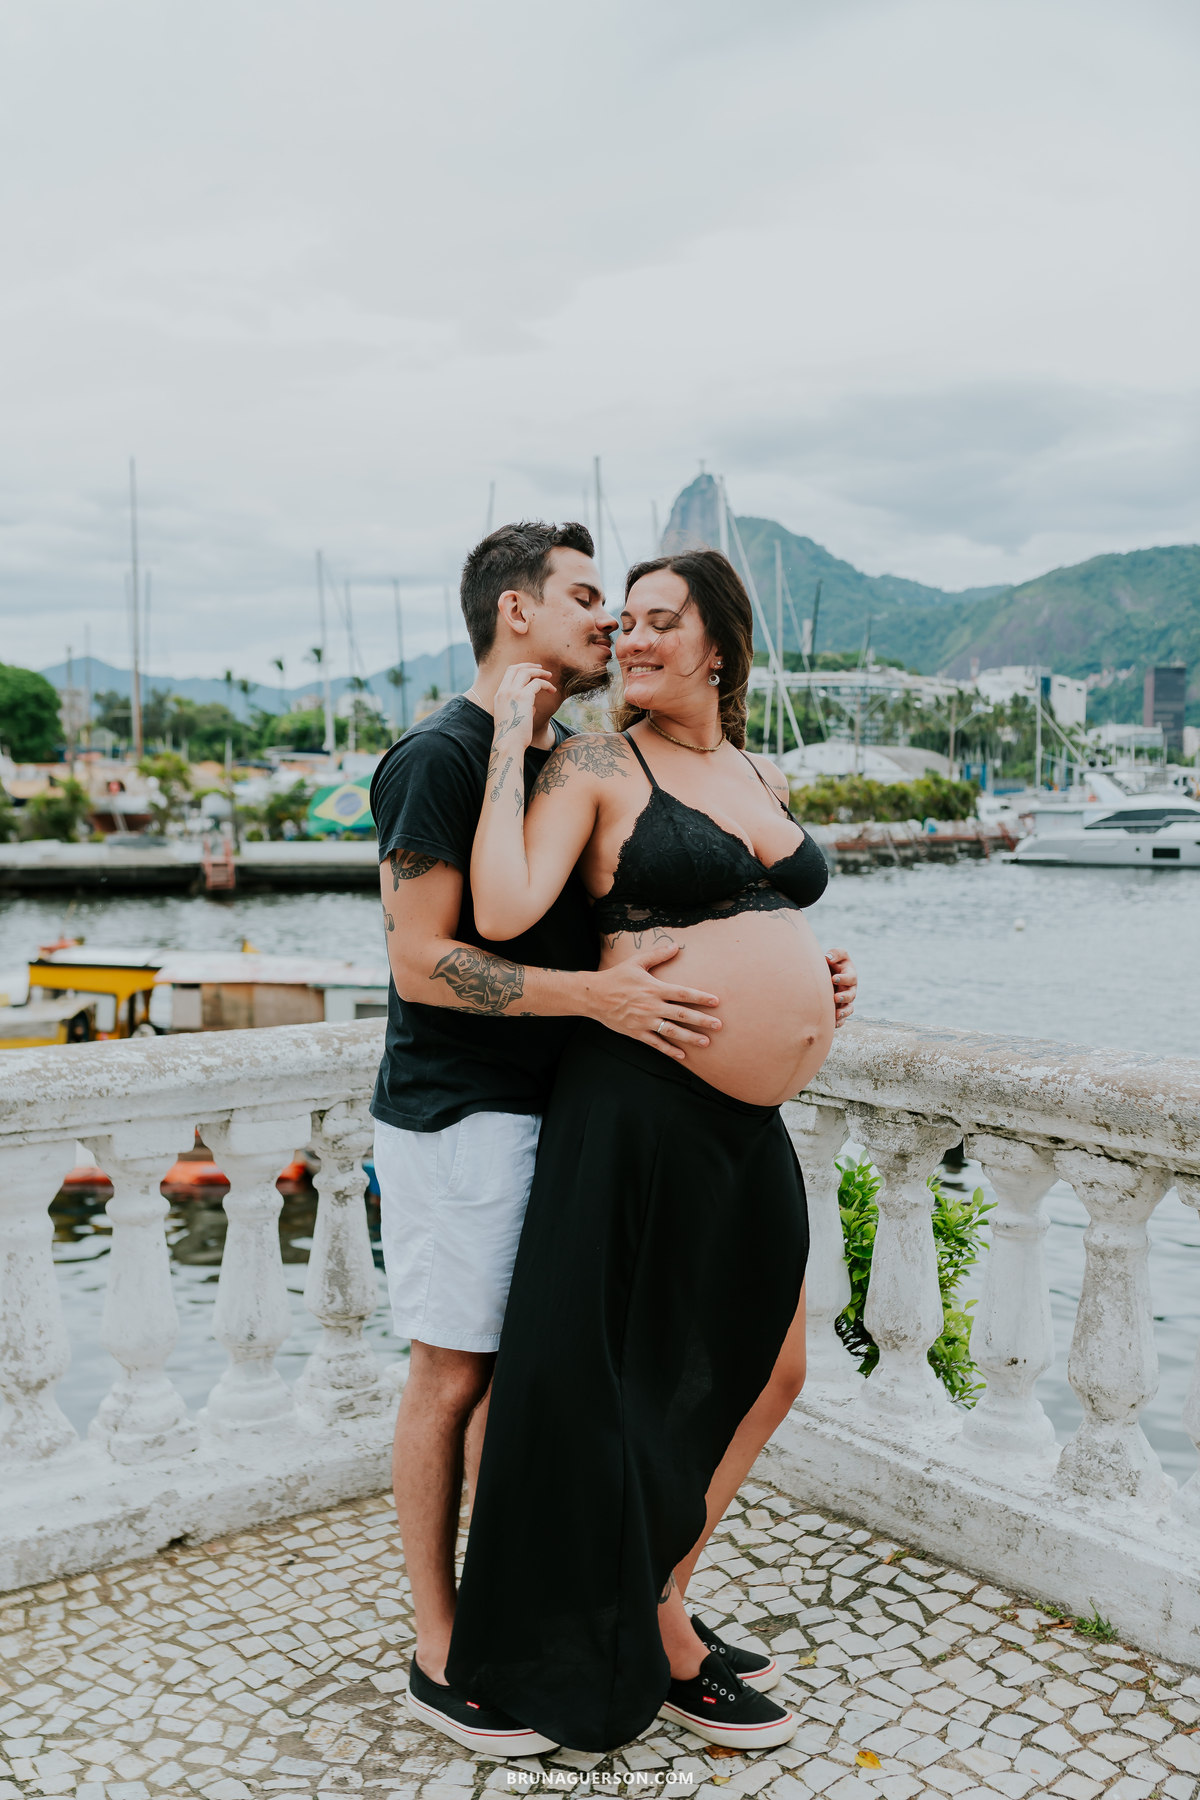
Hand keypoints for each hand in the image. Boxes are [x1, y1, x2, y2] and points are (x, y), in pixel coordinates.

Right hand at [491, 662, 556, 755]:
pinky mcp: (524, 697)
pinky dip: (546, 685)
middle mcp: (504, 691)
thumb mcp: (513, 718)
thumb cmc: (512, 735)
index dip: (521, 668)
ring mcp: (513, 693)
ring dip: (540, 673)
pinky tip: (552, 691)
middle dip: (530, 666)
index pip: (508, 673)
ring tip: (550, 677)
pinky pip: (537, 683)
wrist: (509, 743)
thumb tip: (532, 707)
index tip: (532, 670)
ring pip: (527, 672)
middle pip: (516, 668)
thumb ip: (521, 709)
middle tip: (542, 669)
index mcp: (499, 695)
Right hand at [587, 940, 721, 1061]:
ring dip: (690, 1037)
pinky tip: (682, 1055)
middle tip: (719, 1026)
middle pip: (683, 1015)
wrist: (593, 996)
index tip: (716, 1002)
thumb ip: (658, 955)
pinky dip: (669, 1049)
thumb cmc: (616, 977)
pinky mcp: (636, 1032)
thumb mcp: (636, 963)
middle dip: (702, 1020)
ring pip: (672, 1031)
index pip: (683, 993)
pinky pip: (656, 1043)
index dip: (701, 998)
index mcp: (655, 988)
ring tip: (706, 1042)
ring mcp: (644, 1021)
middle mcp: (652, 1006)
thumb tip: (676, 945)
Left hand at [826, 947, 856, 1027]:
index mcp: (850, 975)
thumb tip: (828, 958)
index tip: (833, 978)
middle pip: (851, 995)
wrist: (826, 975)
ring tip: (836, 1014)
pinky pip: (843, 1018)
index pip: (850, 978)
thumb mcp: (836, 955)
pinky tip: (833, 1024)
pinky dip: (840, 1021)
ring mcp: (846, 1000)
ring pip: (849, 1008)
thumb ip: (835, 953)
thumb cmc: (832, 963)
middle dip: (844, 997)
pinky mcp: (841, 1009)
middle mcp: (850, 989)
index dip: (843, 979)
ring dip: (843, 1012)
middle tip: (835, 997)